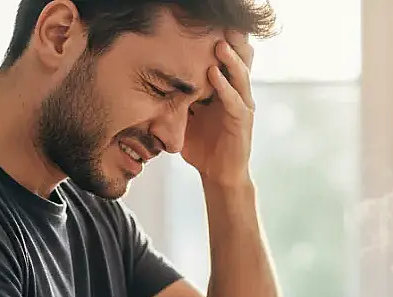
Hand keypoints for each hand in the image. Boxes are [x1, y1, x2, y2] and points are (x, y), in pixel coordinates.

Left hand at [182, 31, 254, 188]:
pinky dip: (225, 87)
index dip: (220, 42)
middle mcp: (236, 94)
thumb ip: (176, 98)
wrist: (218, 175)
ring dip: (230, 60)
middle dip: (232, 43)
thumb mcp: (184, 116)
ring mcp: (242, 106)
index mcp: (224, 89)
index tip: (207, 25)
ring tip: (220, 44)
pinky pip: (234, 101)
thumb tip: (149, 82)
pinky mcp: (242, 122)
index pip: (224, 60)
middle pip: (239, 61)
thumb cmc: (202, 146)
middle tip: (222, 25)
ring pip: (241, 77)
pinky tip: (215, 75)